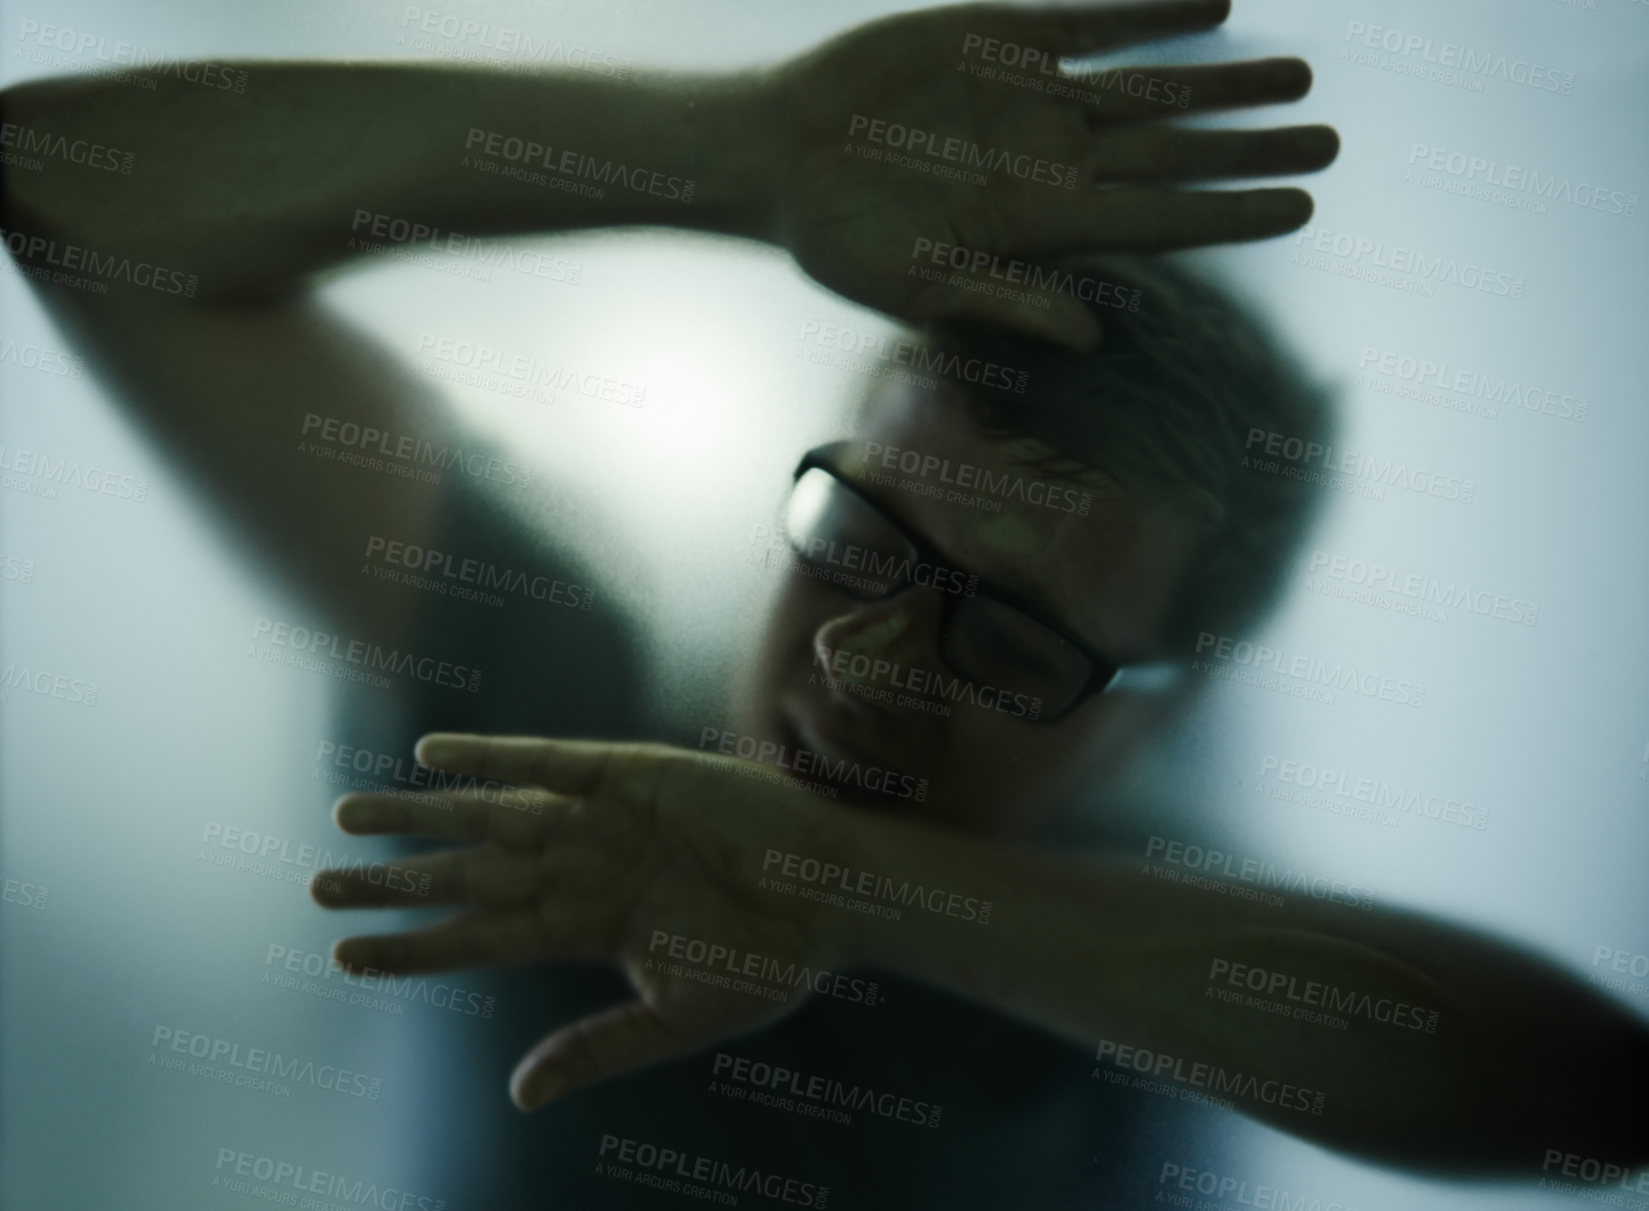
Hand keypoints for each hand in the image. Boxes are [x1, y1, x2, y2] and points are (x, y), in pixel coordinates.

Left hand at [310, 735, 859, 1110]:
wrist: (837, 894)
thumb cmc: (770, 961)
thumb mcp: (678, 1017)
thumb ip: (597, 1047)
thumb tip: (519, 1095)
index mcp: (589, 930)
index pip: (479, 938)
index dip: (413, 946)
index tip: (344, 952)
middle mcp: (582, 870)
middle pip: (468, 874)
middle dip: (396, 878)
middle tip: (318, 882)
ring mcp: (603, 819)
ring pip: (492, 815)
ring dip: (423, 814)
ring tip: (350, 815)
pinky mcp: (632, 773)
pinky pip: (549, 762)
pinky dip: (494, 756)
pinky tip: (433, 753)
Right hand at [762, 0, 1337, 345]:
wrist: (780, 154)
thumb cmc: (839, 237)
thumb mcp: (912, 283)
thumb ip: (1002, 298)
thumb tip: (1089, 335)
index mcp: (1041, 225)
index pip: (1158, 219)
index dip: (1231, 212)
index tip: (1303, 208)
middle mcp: (1053, 162)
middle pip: (1175, 156)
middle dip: (1251, 150)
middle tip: (1330, 142)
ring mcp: (1034, 98)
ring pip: (1152, 88)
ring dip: (1223, 83)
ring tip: (1299, 75)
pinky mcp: (1002, 40)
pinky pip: (1094, 23)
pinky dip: (1152, 14)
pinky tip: (1216, 3)